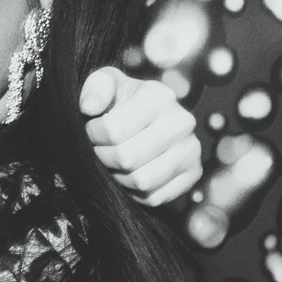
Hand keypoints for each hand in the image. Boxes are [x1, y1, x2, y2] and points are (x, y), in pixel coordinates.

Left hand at [80, 66, 201, 205]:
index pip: (113, 130)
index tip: (91, 130)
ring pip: (141, 181)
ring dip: (117, 176)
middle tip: (98, 149)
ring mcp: (191, 150)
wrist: (147, 117)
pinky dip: (134, 191)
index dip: (93, 134)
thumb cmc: (120, 99)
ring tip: (112, 161)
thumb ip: (94, 88)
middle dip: (102, 156)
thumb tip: (89, 107)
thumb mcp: (105, 83)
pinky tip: (128, 173)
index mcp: (159, 97)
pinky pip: (154, 197)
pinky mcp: (193, 175)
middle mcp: (182, 122)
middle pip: (126, 158)